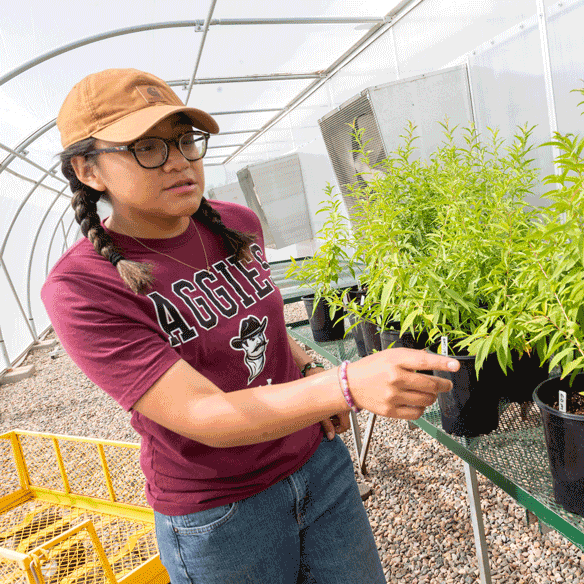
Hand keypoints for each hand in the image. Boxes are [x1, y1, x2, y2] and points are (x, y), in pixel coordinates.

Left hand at [303, 365, 349, 439]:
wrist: (315, 371)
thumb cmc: (317, 387)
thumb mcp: (320, 411)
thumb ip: (327, 425)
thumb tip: (331, 436)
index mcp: (344, 407)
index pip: (346, 426)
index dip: (337, 430)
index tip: (329, 430)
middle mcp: (347, 403)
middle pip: (344, 420)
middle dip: (334, 422)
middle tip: (325, 419)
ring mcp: (345, 399)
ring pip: (342, 414)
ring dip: (334, 416)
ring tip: (324, 411)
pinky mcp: (341, 394)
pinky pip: (340, 406)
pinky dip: (334, 409)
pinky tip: (326, 405)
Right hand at [345, 348, 459, 419]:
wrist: (350, 384)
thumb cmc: (372, 367)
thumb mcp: (390, 355)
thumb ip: (411, 357)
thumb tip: (435, 358)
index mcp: (395, 360)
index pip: (424, 361)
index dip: (442, 363)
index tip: (456, 365)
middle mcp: (394, 377)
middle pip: (430, 384)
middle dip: (443, 385)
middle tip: (446, 384)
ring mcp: (392, 396)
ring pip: (426, 400)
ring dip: (432, 397)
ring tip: (428, 393)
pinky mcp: (390, 411)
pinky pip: (417, 413)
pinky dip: (422, 408)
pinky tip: (417, 402)